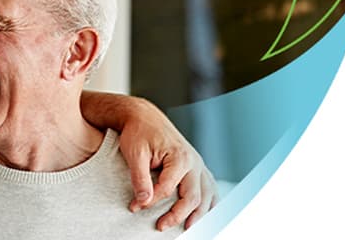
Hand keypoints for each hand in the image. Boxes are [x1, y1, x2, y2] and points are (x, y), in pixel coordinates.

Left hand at [115, 99, 218, 230]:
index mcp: (180, 157)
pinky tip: (203, 214)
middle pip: (193, 197)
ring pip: (207, 196)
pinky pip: (209, 189)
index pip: (167, 189)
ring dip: (199, 214)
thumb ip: (139, 179)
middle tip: (161, 227)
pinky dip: (208, 203)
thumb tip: (142, 202)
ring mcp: (198, 165)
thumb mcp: (134, 154)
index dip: (151, 201)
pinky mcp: (197, 168)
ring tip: (188, 229)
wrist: (144, 117)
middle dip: (178, 215)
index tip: (134, 207)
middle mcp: (194, 162)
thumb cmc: (138, 133)